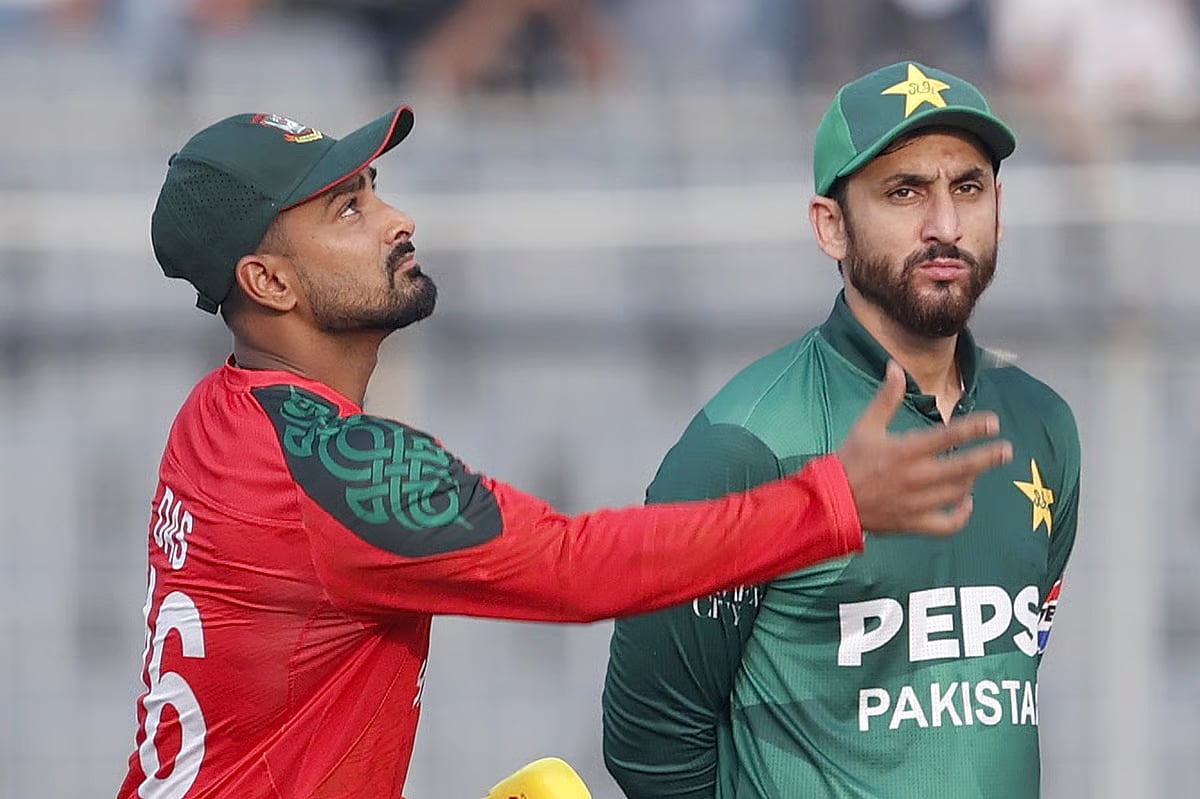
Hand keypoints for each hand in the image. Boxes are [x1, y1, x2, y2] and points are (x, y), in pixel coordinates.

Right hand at [836, 361, 1012, 535]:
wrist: (831, 501)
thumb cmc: (849, 460)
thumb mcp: (866, 426)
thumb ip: (886, 398)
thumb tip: (895, 367)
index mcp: (905, 451)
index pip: (947, 437)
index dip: (974, 428)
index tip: (994, 422)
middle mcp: (915, 477)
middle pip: (963, 468)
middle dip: (988, 457)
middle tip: (1007, 450)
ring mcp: (916, 503)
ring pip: (957, 492)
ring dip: (972, 479)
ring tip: (978, 469)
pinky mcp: (914, 524)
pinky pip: (947, 525)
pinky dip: (961, 516)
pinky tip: (967, 504)